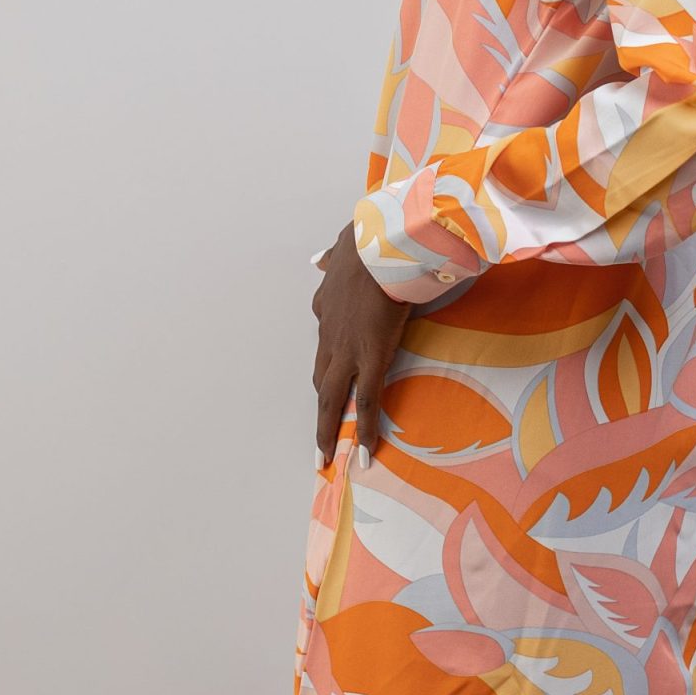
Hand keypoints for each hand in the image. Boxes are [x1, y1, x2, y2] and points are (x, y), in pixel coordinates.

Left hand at [311, 221, 411, 469]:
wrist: (378, 244)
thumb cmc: (369, 241)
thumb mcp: (343, 248)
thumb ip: (335, 257)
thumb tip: (323, 257)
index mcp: (327, 307)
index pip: (325, 343)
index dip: (328, 363)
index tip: (330, 378)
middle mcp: (330, 334)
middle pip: (321, 380)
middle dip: (320, 410)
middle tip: (317, 439)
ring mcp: (348, 350)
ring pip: (332, 398)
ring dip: (328, 427)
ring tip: (327, 453)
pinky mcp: (371, 358)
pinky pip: (367, 402)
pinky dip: (366, 430)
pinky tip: (366, 453)